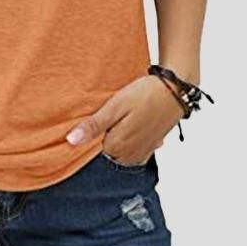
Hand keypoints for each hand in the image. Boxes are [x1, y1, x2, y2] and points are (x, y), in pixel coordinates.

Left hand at [65, 75, 183, 165]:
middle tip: (110, 113)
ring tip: (121, 116)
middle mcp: (130, 156)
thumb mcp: (115, 106)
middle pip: (106, 150)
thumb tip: (71, 141)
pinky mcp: (151, 147)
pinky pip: (133, 148)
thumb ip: (94, 126)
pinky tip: (131, 122)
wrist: (175, 90)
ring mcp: (142, 153)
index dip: (89, 132)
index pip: (91, 149)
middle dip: (103, 135)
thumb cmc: (144, 95)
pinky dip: (130, 138)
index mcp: (118, 147)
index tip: (93, 117)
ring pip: (120, 150)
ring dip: (117, 136)